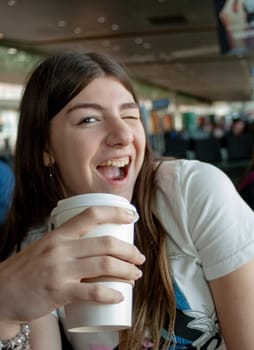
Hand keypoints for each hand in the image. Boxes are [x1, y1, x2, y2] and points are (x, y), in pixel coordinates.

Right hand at [0, 206, 144, 322]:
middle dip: (129, 250)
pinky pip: (92, 292)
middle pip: (105, 243)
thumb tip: (96, 243)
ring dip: (127, 270)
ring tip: (135, 274)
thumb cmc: (27, 269)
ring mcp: (60, 270)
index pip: (91, 214)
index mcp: (59, 234)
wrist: (1, 292)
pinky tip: (119, 295)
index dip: (115, 212)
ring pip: (104, 265)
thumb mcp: (46, 247)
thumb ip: (68, 242)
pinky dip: (110, 294)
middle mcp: (61, 248)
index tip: (132, 215)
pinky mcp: (59, 292)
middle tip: (139, 257)